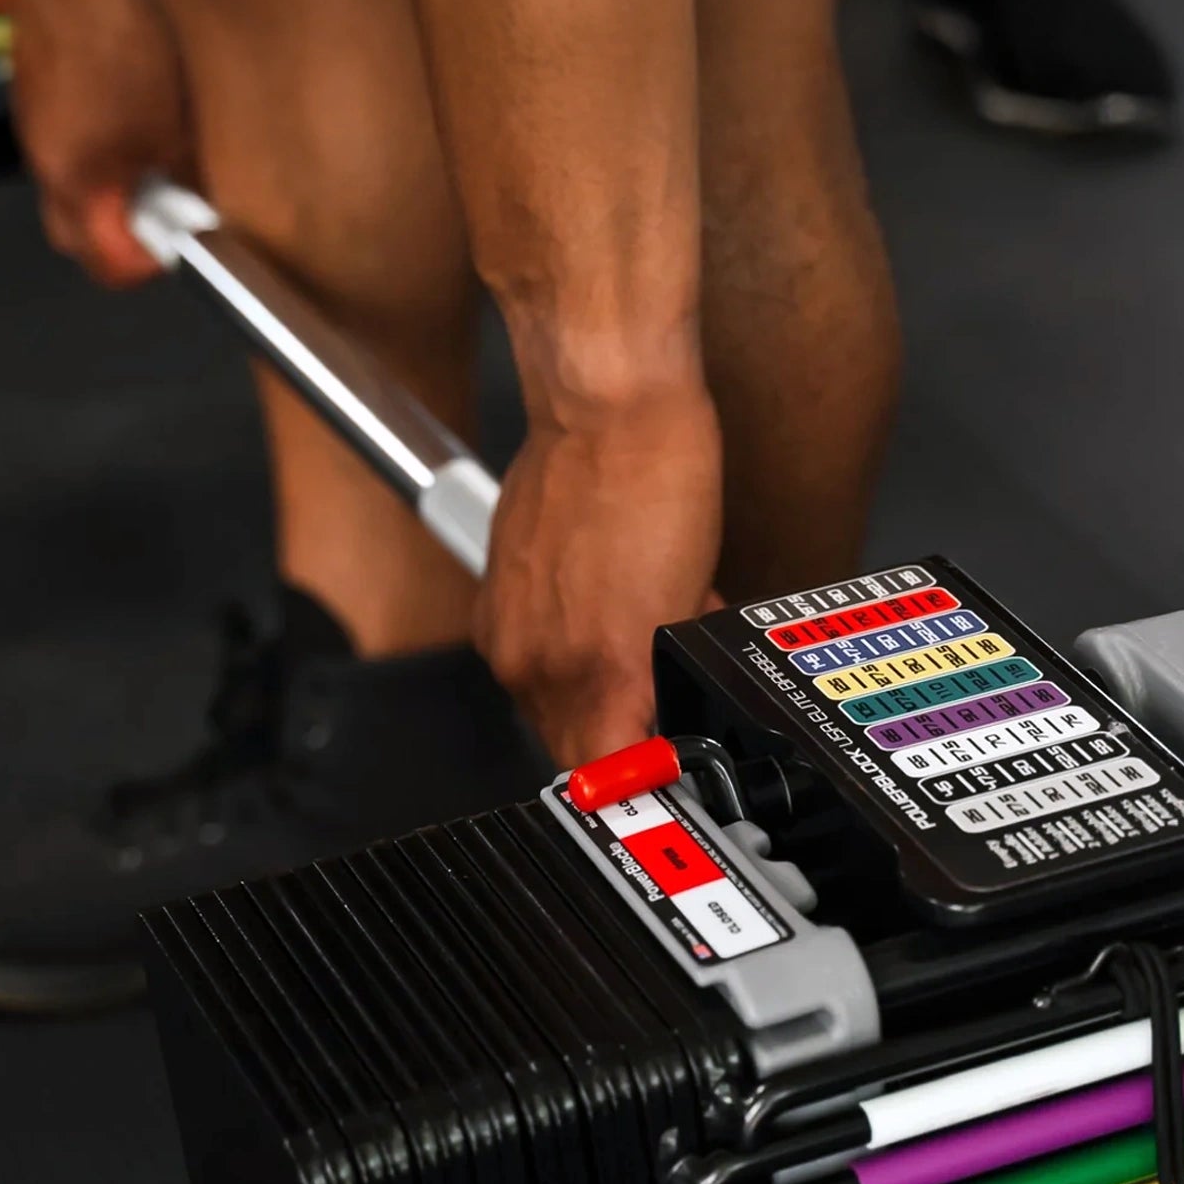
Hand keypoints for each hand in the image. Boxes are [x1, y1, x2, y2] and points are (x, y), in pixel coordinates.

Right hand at [7, 0, 193, 287]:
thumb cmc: (122, 33)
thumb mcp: (177, 125)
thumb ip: (188, 183)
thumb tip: (205, 212)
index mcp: (75, 182)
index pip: (109, 265)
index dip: (151, 264)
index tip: (183, 247)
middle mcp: (44, 159)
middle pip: (78, 234)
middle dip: (122, 233)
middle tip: (167, 210)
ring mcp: (35, 119)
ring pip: (71, 183)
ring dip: (112, 182)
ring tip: (155, 151)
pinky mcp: (36, 82)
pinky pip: (66, 135)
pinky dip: (99, 139)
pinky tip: (131, 108)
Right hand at [476, 387, 723, 766]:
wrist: (608, 405)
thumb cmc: (660, 481)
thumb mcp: (690, 603)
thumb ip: (664, 678)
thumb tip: (662, 718)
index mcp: (593, 675)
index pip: (604, 773)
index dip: (638, 778)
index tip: (659, 776)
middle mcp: (534, 665)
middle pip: (572, 747)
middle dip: (618, 736)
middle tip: (659, 711)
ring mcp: (506, 632)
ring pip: (550, 705)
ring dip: (592, 694)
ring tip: (634, 650)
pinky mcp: (493, 599)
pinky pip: (529, 656)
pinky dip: (565, 652)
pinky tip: (601, 616)